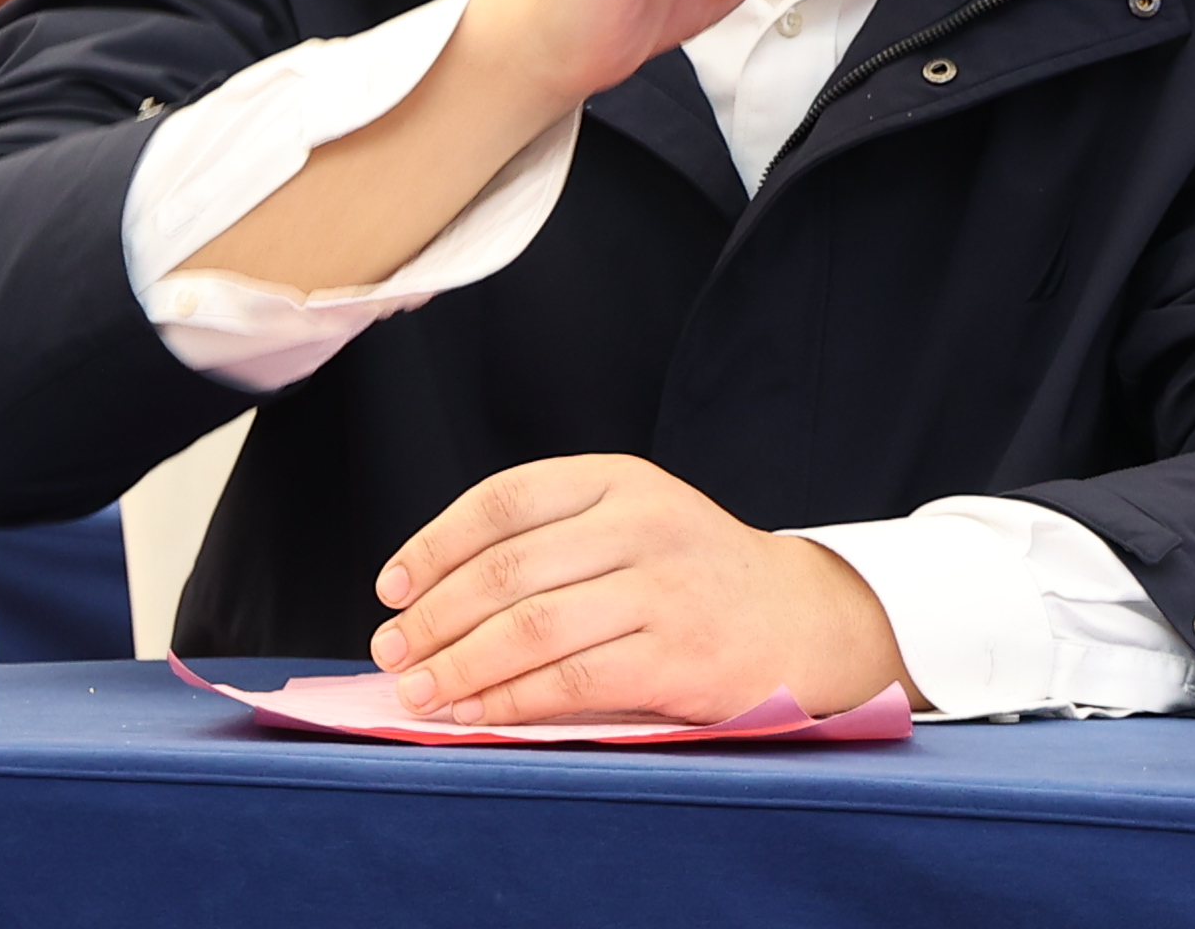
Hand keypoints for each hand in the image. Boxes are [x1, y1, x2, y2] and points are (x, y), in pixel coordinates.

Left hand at [369, 454, 914, 724]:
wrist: (803, 620)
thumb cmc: (693, 578)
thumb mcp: (634, 526)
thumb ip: (553, 546)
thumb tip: (429, 601)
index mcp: (620, 480)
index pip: (504, 500)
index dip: (435, 543)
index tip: (391, 586)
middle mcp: (642, 523)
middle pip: (507, 569)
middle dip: (434, 616)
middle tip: (391, 652)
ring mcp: (663, 588)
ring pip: (531, 627)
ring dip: (460, 665)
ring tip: (419, 691)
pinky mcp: (678, 654)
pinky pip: (572, 679)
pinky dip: (511, 700)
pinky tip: (476, 713)